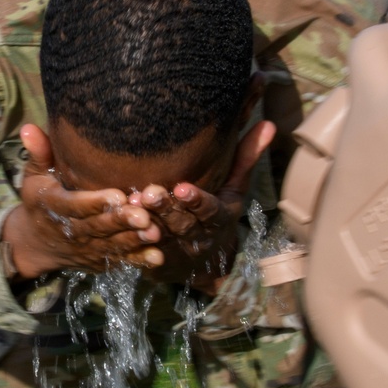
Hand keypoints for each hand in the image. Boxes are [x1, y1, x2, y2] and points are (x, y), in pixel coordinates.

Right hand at [1, 125, 158, 278]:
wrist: (36, 243)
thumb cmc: (39, 200)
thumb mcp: (34, 176)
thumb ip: (38, 153)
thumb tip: (29, 128)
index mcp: (55, 207)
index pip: (75, 206)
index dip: (95, 202)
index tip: (117, 196)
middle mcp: (72, 231)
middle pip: (98, 227)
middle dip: (120, 222)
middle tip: (143, 216)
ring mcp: (87, 248)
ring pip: (112, 244)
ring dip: (134, 240)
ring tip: (156, 232)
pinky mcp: (100, 259)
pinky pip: (120, 260)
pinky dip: (139, 260)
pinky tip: (157, 257)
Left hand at [129, 120, 276, 289]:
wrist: (204, 263)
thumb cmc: (218, 211)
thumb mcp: (235, 189)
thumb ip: (246, 158)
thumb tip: (269, 124)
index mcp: (220, 218)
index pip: (209, 210)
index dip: (197, 201)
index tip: (183, 188)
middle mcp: (199, 236)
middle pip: (181, 223)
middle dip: (166, 208)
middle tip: (149, 192)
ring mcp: (176, 250)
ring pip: (160, 236)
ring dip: (146, 221)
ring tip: (132, 203)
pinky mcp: (154, 258)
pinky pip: (141, 249)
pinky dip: (130, 237)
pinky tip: (118, 220)